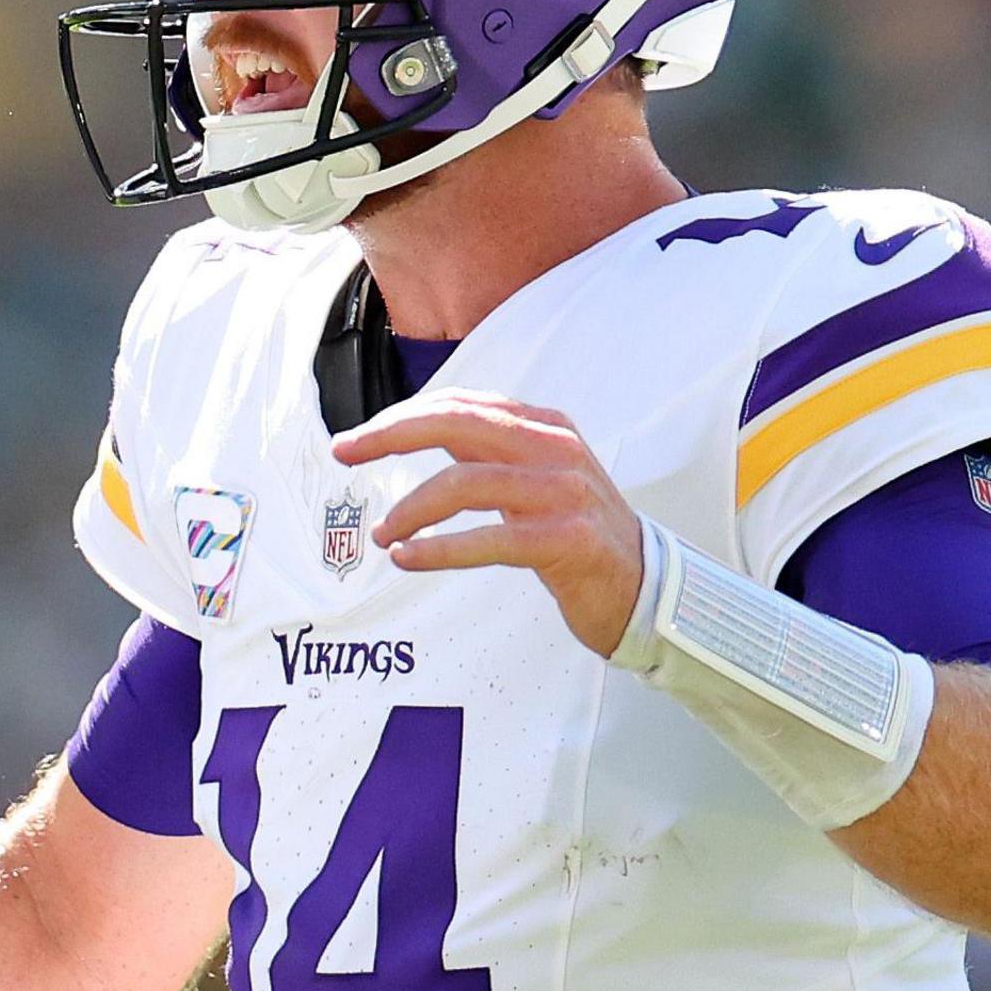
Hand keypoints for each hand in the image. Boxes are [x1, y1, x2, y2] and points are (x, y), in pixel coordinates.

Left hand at [331, 394, 644, 655]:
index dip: (399, 418)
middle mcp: (555, 449)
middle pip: (459, 423)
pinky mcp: (568, 541)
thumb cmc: (576, 534)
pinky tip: (408, 558)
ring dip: (411, 508)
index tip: (353, 441)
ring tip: (383, 534)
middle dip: (392, 436)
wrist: (644, 586)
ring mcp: (565, 493)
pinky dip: (440, 549)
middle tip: (345, 455)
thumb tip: (415, 431)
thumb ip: (484, 452)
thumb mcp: (532, 477)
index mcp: (543, 426)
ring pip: (467, 482)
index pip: (459, 405)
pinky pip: (490, 539)